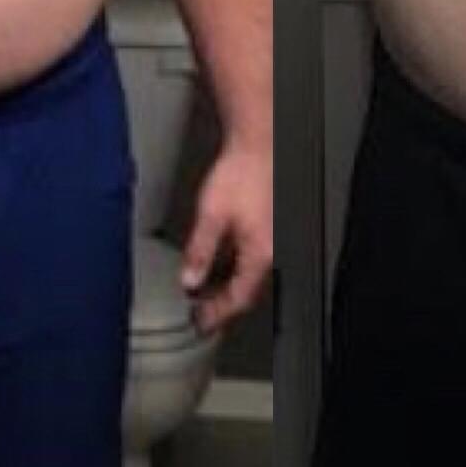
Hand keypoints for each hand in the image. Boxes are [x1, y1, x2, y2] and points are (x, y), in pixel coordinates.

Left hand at [179, 141, 273, 333]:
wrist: (261, 143)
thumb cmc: (242, 172)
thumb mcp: (211, 215)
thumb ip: (200, 252)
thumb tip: (191, 280)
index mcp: (260, 253)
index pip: (239, 298)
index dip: (218, 314)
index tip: (200, 323)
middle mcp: (272, 250)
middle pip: (249, 291)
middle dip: (224, 304)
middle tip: (201, 312)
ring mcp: (275, 238)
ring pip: (253, 276)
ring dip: (230, 286)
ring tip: (207, 290)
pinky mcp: (273, 227)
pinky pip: (256, 259)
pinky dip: (238, 268)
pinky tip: (223, 262)